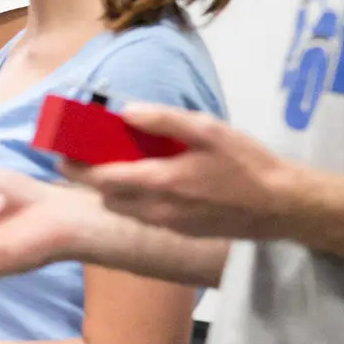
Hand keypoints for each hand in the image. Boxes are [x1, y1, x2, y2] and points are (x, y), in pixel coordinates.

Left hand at [62, 105, 294, 238]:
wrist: (283, 206)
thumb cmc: (247, 164)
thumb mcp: (208, 130)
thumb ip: (164, 120)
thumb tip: (125, 111)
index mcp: (160, 183)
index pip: (101, 179)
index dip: (75, 168)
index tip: (61, 155)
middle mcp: (158, 210)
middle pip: (106, 198)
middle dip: (91, 180)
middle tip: (88, 157)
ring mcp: (169, 225)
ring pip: (124, 210)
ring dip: (113, 191)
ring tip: (118, 166)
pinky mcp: (181, 231)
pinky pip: (144, 217)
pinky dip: (135, 200)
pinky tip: (150, 181)